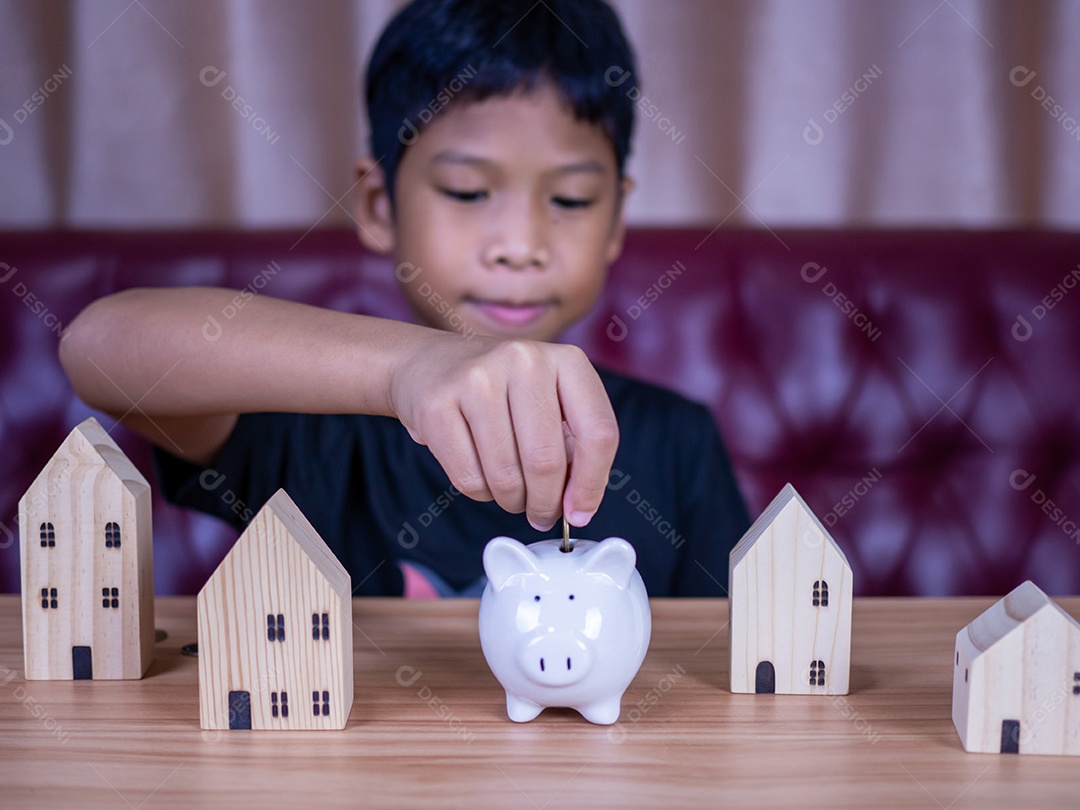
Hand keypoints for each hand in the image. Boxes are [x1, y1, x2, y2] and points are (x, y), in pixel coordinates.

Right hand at [389, 335, 618, 530]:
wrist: (430, 364)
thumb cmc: (503, 392)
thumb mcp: (551, 402)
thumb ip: (575, 446)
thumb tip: (578, 508)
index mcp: (566, 361)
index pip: (598, 433)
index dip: (591, 484)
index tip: (580, 513)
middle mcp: (524, 361)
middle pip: (547, 461)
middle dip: (546, 504)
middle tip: (541, 515)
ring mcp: (477, 379)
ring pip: (507, 477)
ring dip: (512, 501)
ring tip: (511, 493)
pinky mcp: (437, 405)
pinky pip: (469, 479)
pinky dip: (481, 493)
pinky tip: (482, 476)